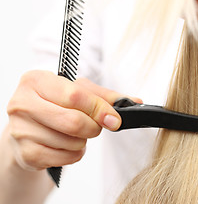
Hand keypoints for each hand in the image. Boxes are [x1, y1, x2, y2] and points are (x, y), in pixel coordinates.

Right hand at [6, 70, 140, 170]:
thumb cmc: (54, 104)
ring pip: (71, 142)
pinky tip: (67, 144)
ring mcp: (20, 131)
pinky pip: (65, 158)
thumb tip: (135, 102)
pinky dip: (75, 153)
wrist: (28, 127)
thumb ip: (106, 96)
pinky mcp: (25, 154)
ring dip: (83, 141)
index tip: (114, 119)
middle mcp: (22, 104)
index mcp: (35, 81)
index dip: (100, 109)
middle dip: (93, 127)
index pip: (75, 95)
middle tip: (95, 126)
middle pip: (73, 122)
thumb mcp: (77, 91)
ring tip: (75, 133)